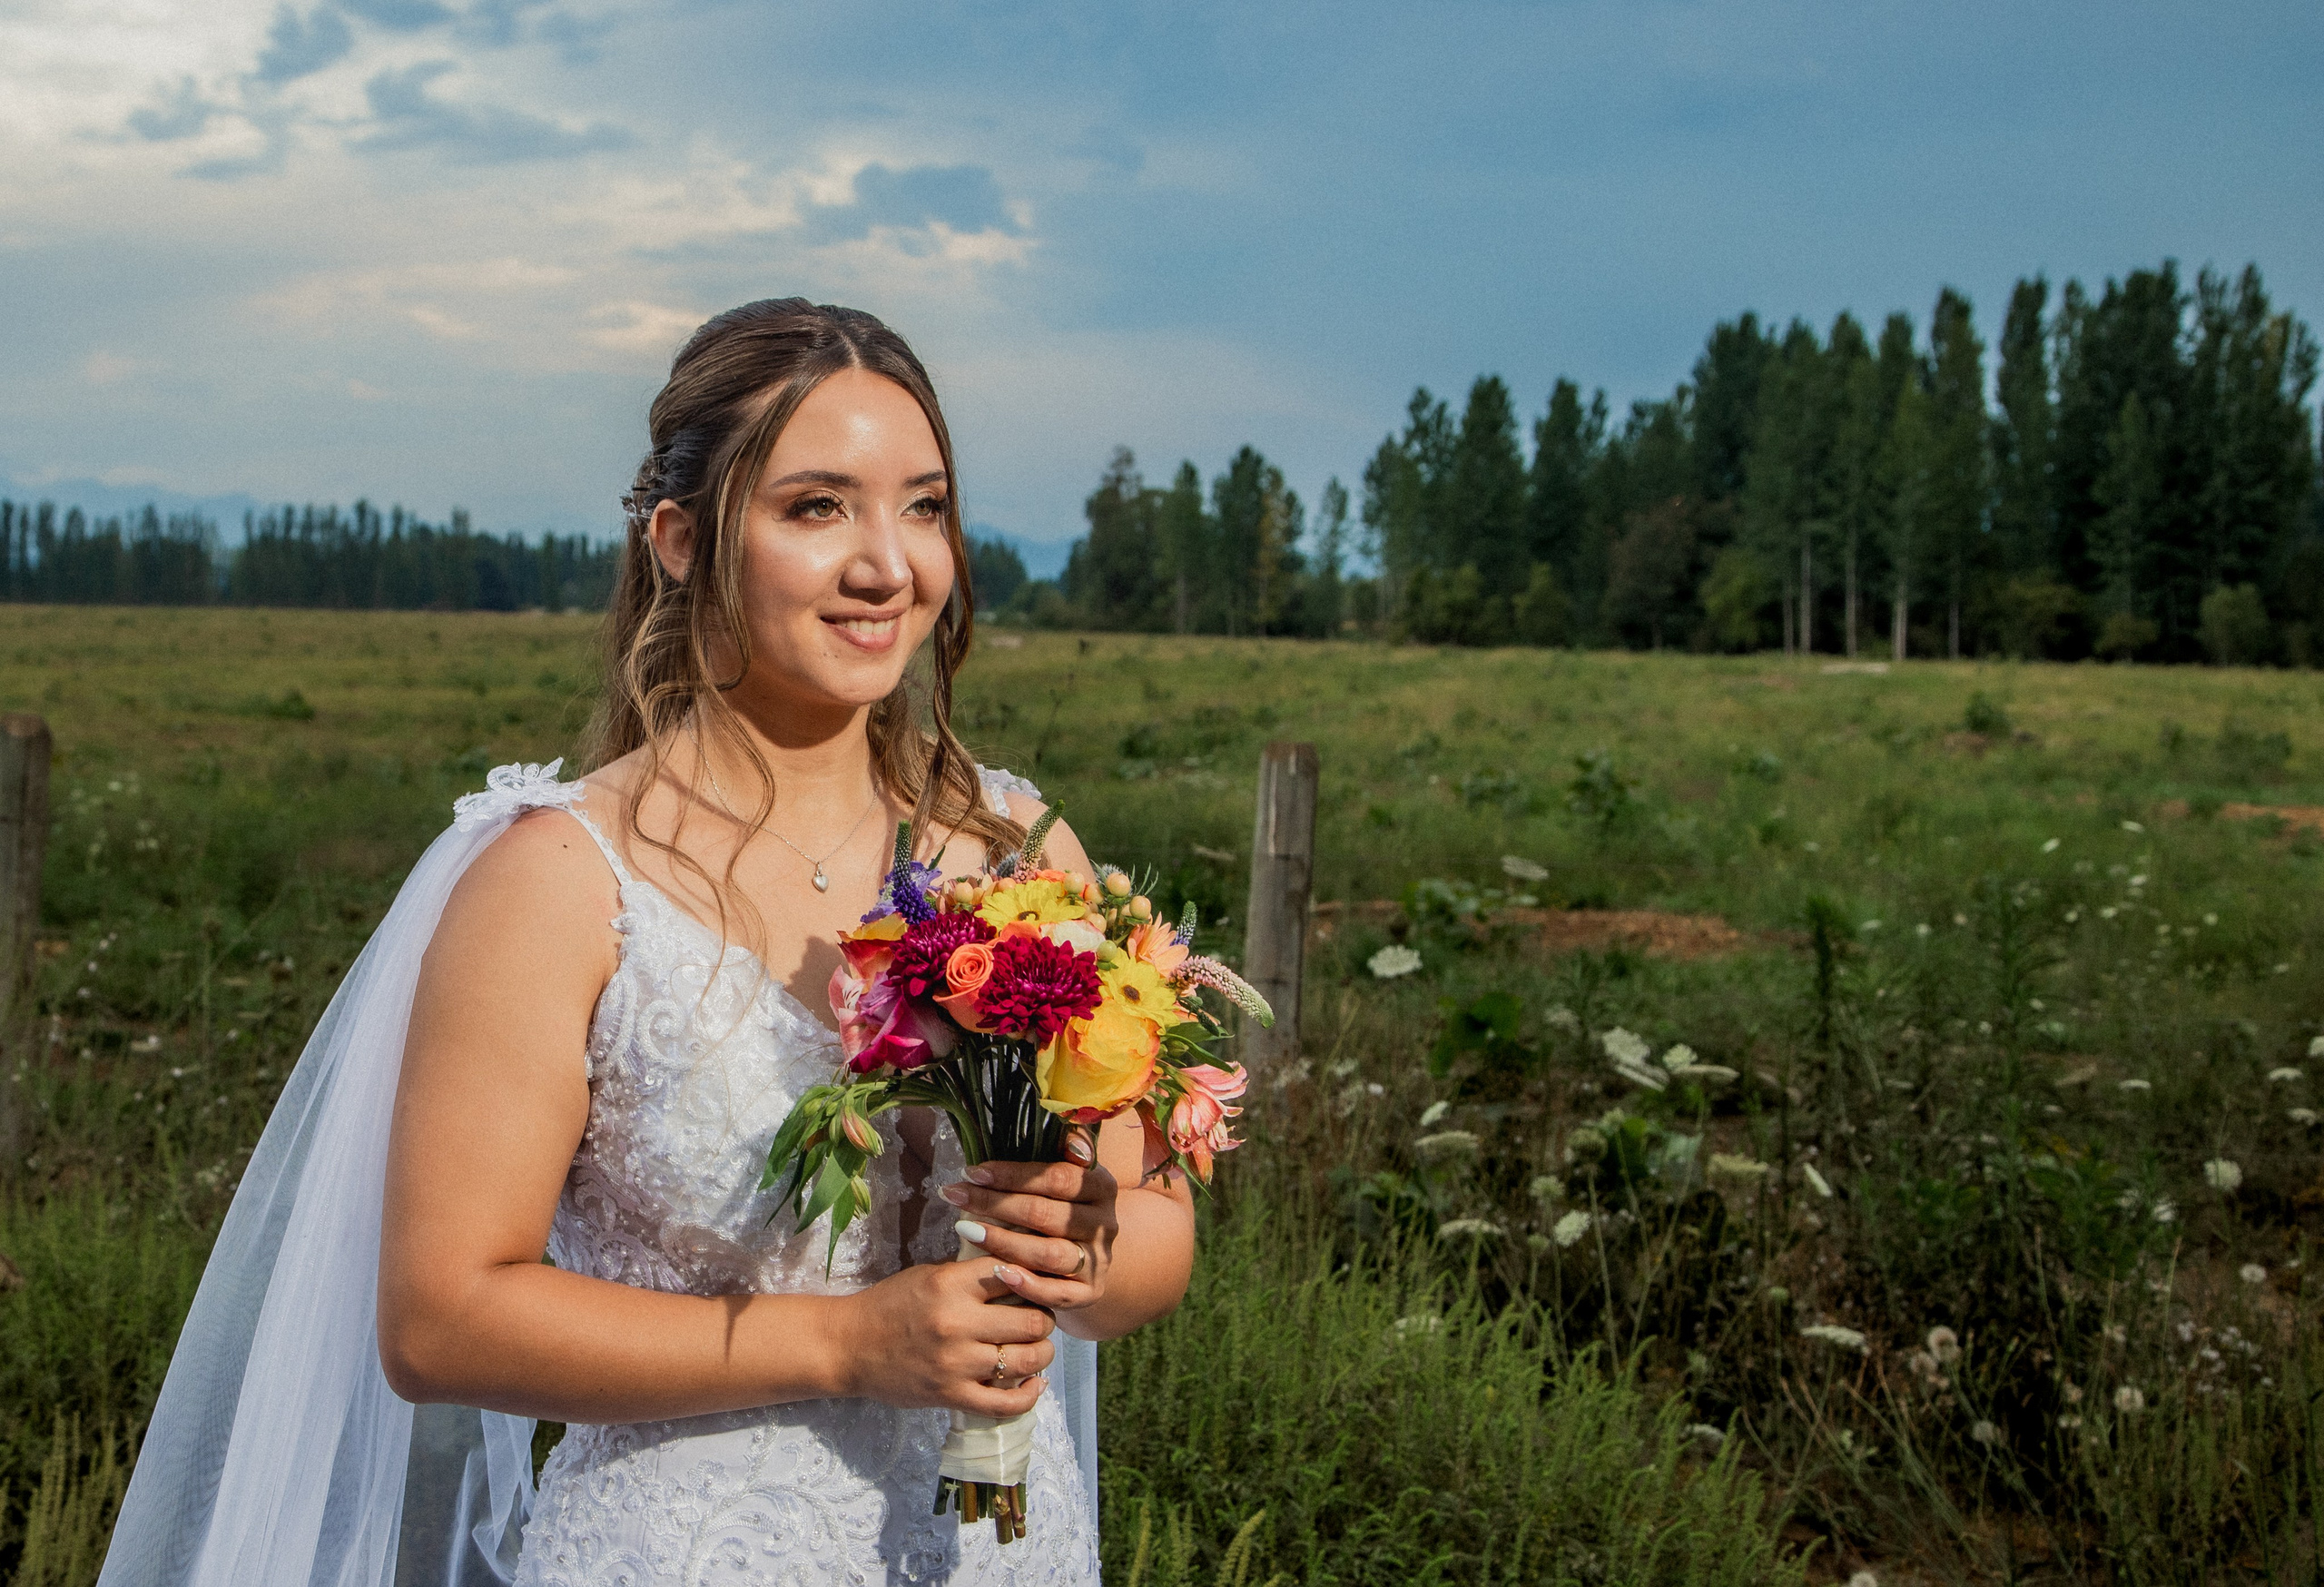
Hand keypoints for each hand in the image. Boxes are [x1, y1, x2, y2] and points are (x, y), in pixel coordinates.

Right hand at [833, 1258, 1054, 1416]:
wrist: (849, 1346)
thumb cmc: (890, 1305)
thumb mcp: (929, 1275)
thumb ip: (971, 1274)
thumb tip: (1021, 1270)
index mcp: (950, 1284)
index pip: (1016, 1274)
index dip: (1033, 1279)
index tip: (1036, 1286)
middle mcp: (957, 1323)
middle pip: (1032, 1320)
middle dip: (1044, 1319)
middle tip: (1038, 1319)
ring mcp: (956, 1363)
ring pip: (1027, 1359)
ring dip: (1042, 1354)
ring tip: (1037, 1348)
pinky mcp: (951, 1395)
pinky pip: (1006, 1403)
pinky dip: (1030, 1395)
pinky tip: (1036, 1383)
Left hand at [940, 1128, 1118, 1315]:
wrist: (1090, 1258)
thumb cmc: (1063, 1209)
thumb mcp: (1066, 1178)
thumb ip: (1061, 1151)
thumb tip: (1065, 1124)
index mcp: (1101, 1187)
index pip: (1057, 1178)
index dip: (1013, 1174)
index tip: (972, 1169)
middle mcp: (1105, 1224)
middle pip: (1047, 1215)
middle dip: (996, 1204)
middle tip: (954, 1195)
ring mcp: (1098, 1261)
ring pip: (1051, 1254)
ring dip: (1004, 1242)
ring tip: (966, 1230)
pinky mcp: (1089, 1293)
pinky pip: (1057, 1293)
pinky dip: (1027, 1284)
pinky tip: (997, 1273)